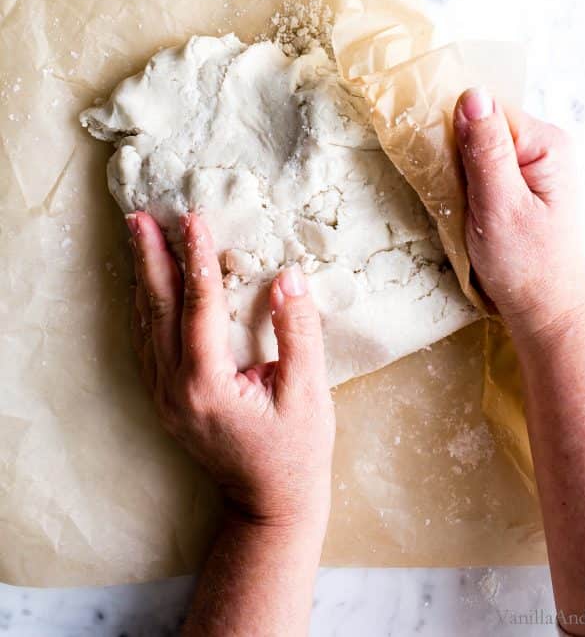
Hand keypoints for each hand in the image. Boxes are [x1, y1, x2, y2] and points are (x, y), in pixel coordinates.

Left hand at [126, 211, 334, 533]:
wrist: (270, 506)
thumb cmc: (295, 452)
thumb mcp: (308, 392)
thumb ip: (298, 331)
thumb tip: (289, 276)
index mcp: (208, 384)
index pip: (199, 304)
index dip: (198, 257)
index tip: (194, 218)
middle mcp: (176, 388)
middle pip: (157, 309)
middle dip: (149, 258)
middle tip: (139, 216)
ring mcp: (166, 397)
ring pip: (146, 325)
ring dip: (142, 278)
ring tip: (137, 238)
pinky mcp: (168, 401)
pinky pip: (148, 345)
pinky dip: (145, 308)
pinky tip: (146, 287)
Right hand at [454, 87, 584, 339]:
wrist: (544, 311)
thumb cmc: (525, 265)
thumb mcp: (499, 206)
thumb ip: (486, 151)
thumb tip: (472, 94)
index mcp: (547, 143)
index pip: (488, 110)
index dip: (457, 130)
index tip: (439, 162)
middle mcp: (545, 145)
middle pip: (483, 124)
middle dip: (457, 151)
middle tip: (452, 191)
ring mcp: (534, 164)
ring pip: (479, 145)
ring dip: (459, 169)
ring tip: (459, 202)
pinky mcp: (521, 182)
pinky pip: (483, 164)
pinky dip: (467, 181)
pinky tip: (465, 204)